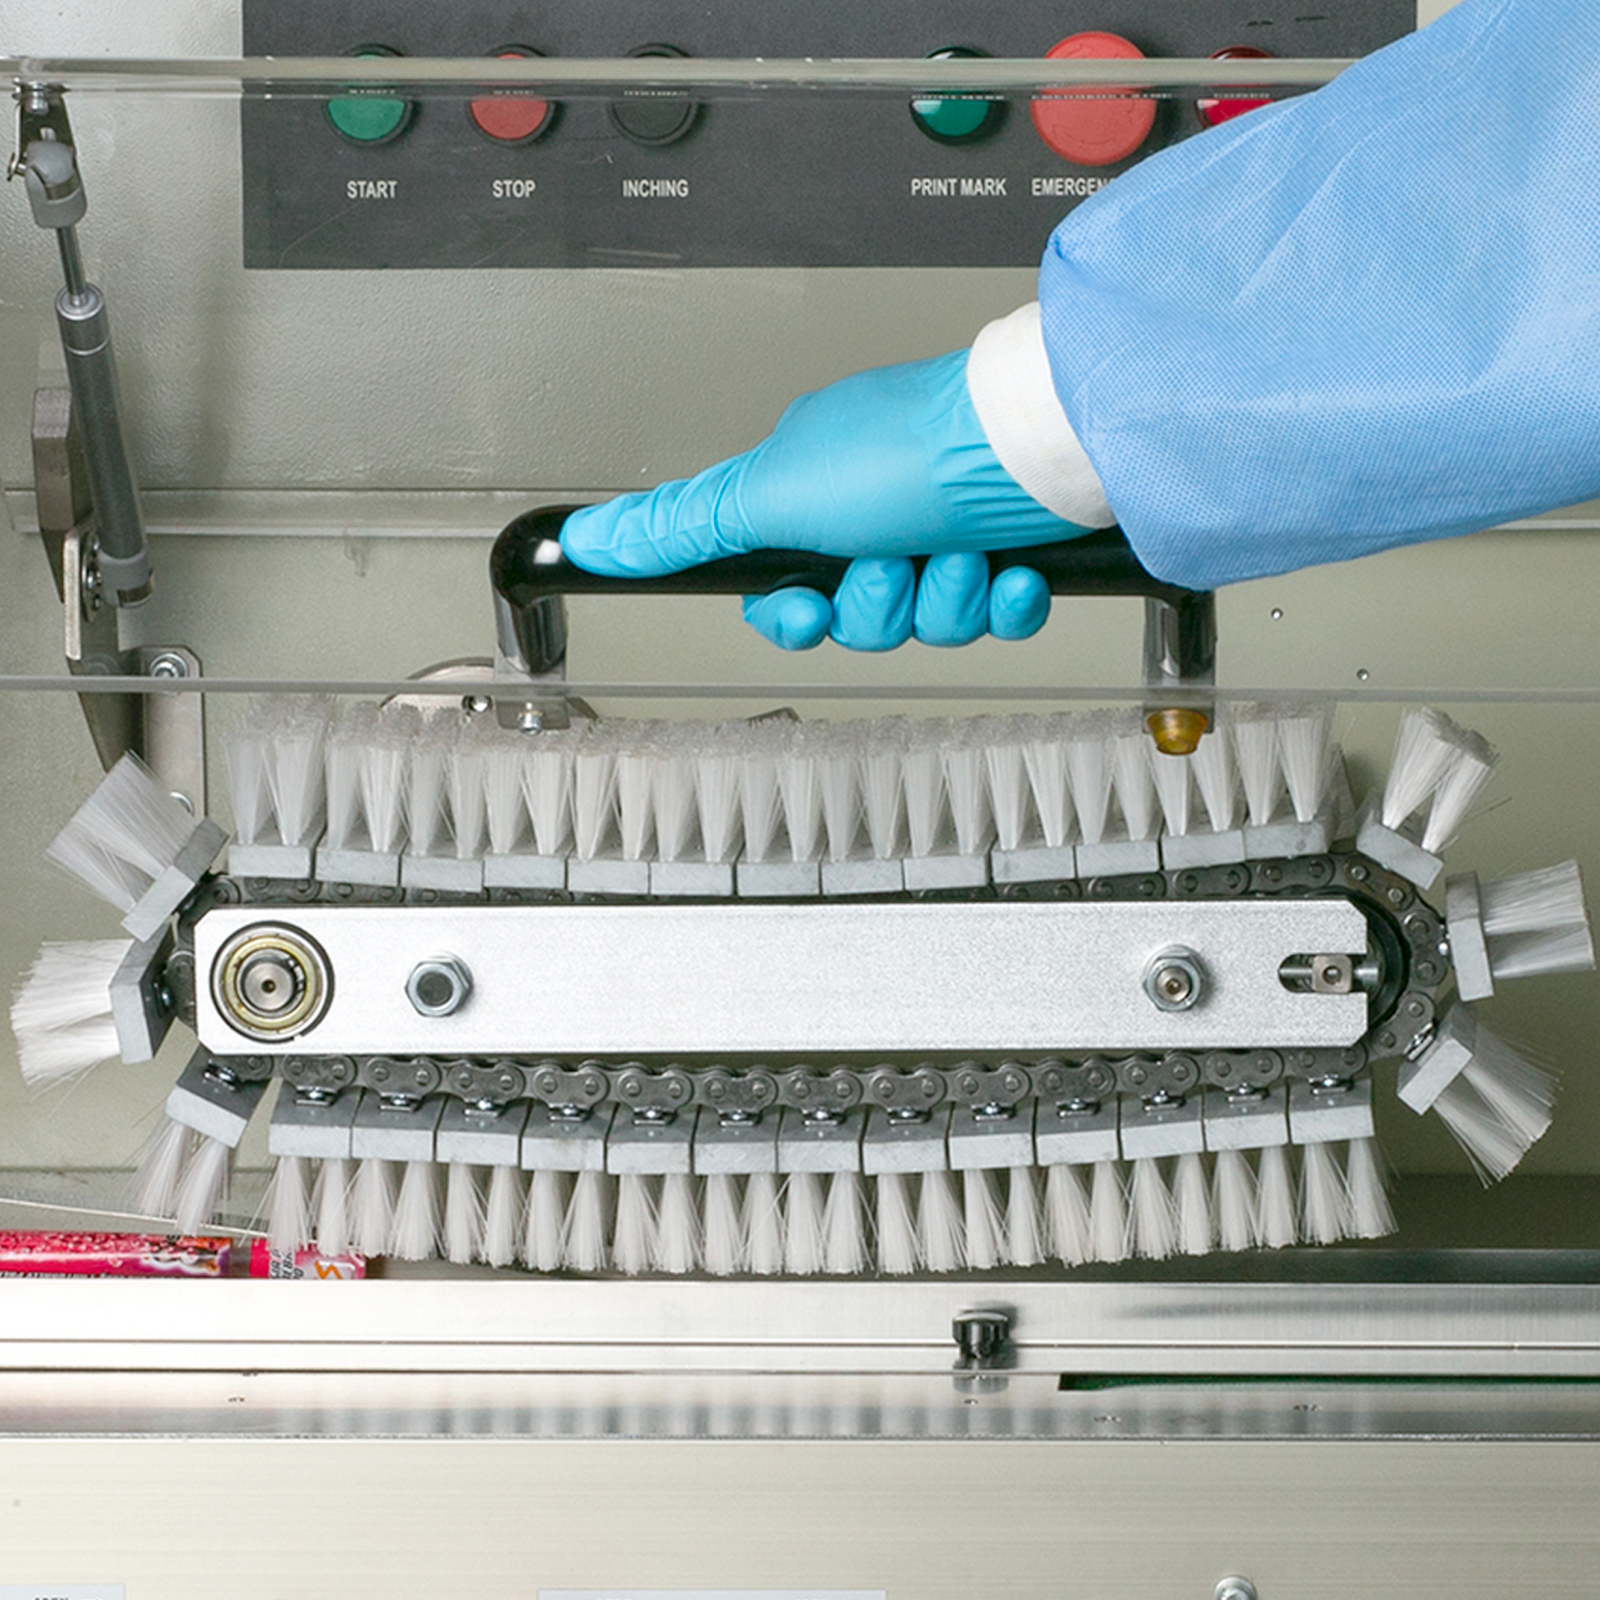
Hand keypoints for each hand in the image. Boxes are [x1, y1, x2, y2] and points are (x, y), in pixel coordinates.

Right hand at [559, 350, 1092, 649]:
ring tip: (960, 550)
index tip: (811, 610)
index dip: (797, 619)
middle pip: (857, 618)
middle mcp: (878, 510)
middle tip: (898, 560)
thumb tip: (587, 540)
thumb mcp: (770, 494)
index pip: (783, 593)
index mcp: (814, 492)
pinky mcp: (1013, 550)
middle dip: (881, 604)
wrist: (1037, 446)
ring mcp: (947, 530)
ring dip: (944, 597)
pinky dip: (1003, 599)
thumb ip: (681, 527)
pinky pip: (995, 615)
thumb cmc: (909, 451)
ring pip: (928, 623)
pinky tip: (1008, 568)